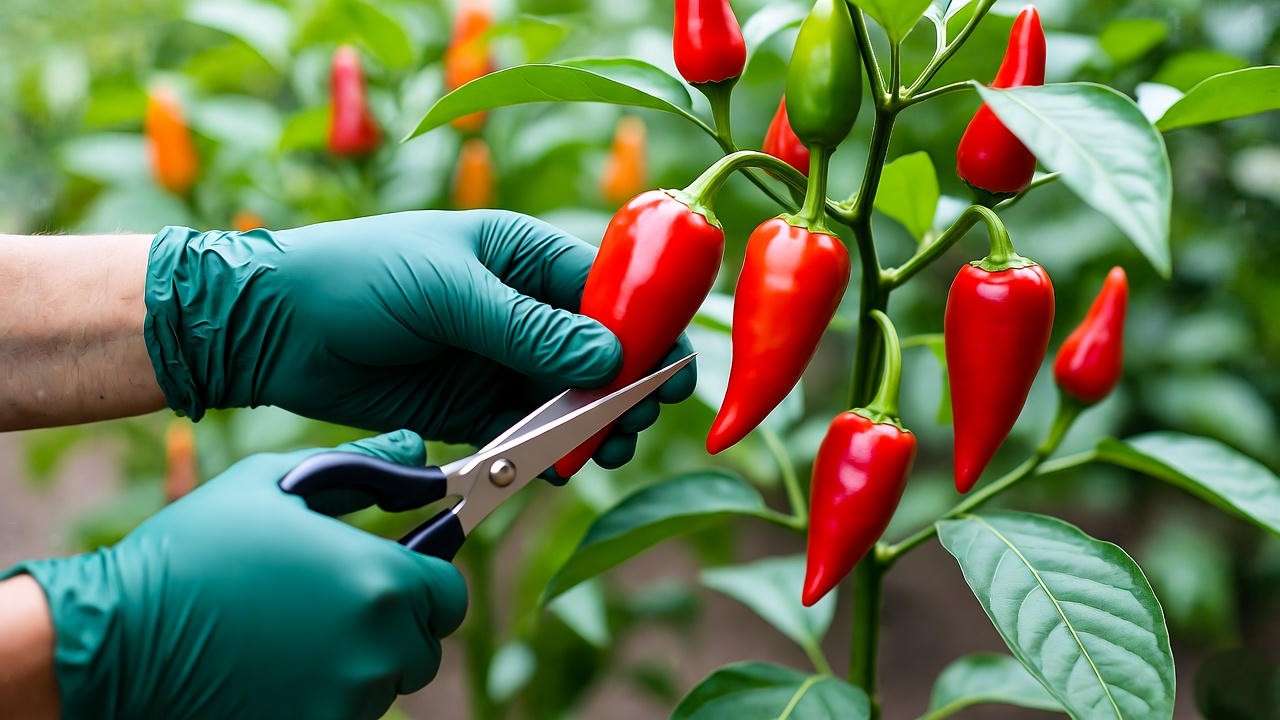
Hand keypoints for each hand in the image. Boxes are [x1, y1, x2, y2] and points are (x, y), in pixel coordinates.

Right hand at [3, 431, 465, 719]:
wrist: (118, 637)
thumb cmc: (196, 549)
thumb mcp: (277, 483)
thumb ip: (363, 467)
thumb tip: (417, 452)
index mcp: (379, 582)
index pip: (449, 595)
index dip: (425, 580)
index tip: (397, 570)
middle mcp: (375, 648)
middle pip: (422, 643)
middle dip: (393, 621)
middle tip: (331, 599)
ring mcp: (345, 700)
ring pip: (383, 682)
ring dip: (357, 658)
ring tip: (290, 627)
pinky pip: (345, 711)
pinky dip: (324, 694)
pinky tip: (274, 665)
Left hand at [145, 210, 695, 470]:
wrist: (272, 326)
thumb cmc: (358, 277)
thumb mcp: (448, 290)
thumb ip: (527, 327)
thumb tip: (610, 356)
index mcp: (522, 254)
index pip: (606, 290)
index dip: (645, 328)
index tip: (670, 370)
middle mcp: (520, 306)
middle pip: (597, 351)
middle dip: (624, 386)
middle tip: (637, 421)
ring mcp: (497, 358)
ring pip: (566, 397)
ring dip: (591, 425)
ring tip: (606, 451)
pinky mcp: (471, 405)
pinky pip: (526, 430)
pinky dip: (546, 451)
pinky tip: (559, 468)